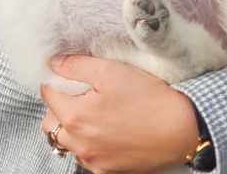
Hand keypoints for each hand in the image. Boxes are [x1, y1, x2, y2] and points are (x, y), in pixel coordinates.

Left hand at [40, 54, 197, 173]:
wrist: (180, 128)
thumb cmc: (146, 98)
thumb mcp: (109, 71)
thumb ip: (76, 66)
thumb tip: (55, 63)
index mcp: (75, 116)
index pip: (47, 94)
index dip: (56, 80)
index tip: (69, 74)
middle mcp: (79, 144)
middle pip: (51, 123)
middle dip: (58, 105)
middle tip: (80, 92)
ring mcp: (93, 161)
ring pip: (67, 142)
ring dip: (72, 126)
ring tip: (94, 110)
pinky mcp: (108, 171)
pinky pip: (86, 156)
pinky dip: (89, 143)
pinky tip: (107, 129)